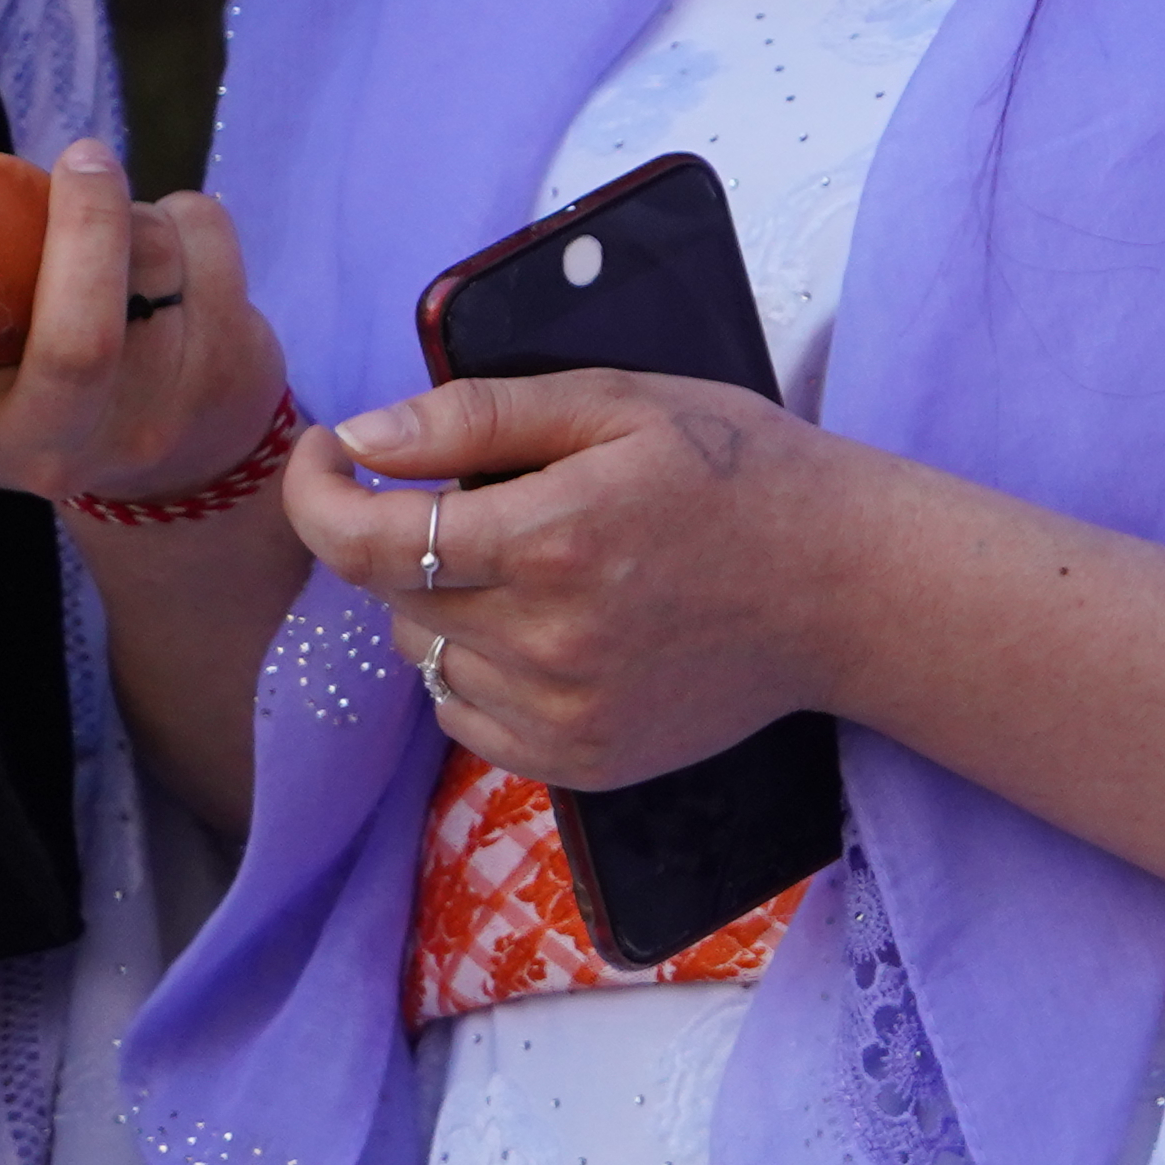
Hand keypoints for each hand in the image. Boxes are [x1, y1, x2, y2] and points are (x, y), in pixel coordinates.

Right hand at [0, 145, 284, 508]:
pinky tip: (170, 238)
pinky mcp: (225, 381)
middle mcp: (49, 449)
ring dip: (133, 211)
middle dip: (82, 229)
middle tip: (79, 153)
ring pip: (153, 275)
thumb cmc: (27, 376)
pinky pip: (212, 256)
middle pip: (76, 345)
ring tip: (112, 209)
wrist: (173, 454)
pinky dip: (190, 218)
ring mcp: (149, 423)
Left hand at [293, 370, 851, 789]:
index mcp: (550, 537)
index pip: (364, 540)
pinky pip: (466, 717)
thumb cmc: (741, 473)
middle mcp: (546, 641)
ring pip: (424, 658)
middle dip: (401, 534)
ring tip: (527, 561)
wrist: (846, 589)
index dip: (318, 493)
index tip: (327, 456)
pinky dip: (475, 668)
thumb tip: (362, 437)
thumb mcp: (621, 401)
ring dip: (442, 603)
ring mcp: (563, 715)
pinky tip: (542, 625)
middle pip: (389, 597)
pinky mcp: (581, 762)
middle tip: (473, 495)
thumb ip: (478, 416)